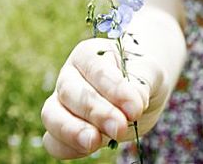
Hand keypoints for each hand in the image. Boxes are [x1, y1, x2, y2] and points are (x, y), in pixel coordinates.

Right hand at [41, 38, 166, 158]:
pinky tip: (90, 149)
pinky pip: (53, 141)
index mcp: (89, 54)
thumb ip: (140, 85)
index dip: (114, 89)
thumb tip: (132, 107)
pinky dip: (67, 147)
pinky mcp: (63, 128)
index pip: (96, 69)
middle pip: (70, 91)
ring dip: (72, 131)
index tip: (135, 108)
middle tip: (120, 127)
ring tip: (94, 141)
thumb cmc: (142, 74)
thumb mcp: (149, 73)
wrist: (140, 91)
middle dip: (95, 112)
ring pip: (52, 115)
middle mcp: (70, 75)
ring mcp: (61, 102)